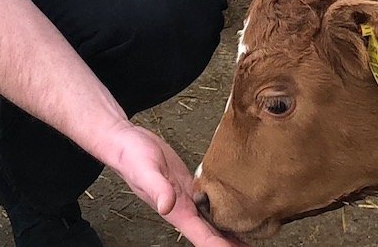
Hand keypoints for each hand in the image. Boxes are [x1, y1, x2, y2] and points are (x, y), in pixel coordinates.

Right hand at [103, 122, 247, 245]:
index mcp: (175, 211)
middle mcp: (183, 208)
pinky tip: (235, 206)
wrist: (126, 141)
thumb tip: (167, 205)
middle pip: (211, 234)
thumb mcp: (145, 170)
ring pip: (213, 220)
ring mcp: (187, 197)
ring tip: (252, 234)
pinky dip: (224, 207)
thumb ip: (157, 188)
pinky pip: (210, 201)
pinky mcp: (190, 184)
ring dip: (229, 229)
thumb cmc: (131, 156)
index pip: (202, 237)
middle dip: (230, 244)